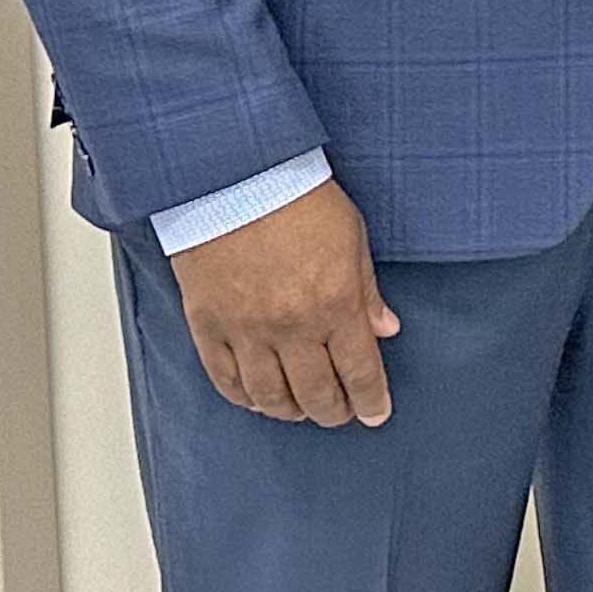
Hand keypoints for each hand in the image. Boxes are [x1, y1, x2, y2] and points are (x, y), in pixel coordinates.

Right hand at [170, 181, 399, 427]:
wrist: (232, 177)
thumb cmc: (297, 198)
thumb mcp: (353, 239)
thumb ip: (367, 291)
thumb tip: (384, 330)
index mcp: (335, 305)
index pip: (360, 372)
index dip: (370, 400)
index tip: (376, 413)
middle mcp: (291, 327)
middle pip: (316, 394)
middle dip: (334, 411)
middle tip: (341, 413)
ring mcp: (246, 330)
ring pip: (270, 396)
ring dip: (290, 411)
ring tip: (302, 410)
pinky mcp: (207, 325)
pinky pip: (226, 379)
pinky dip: (245, 397)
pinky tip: (258, 399)